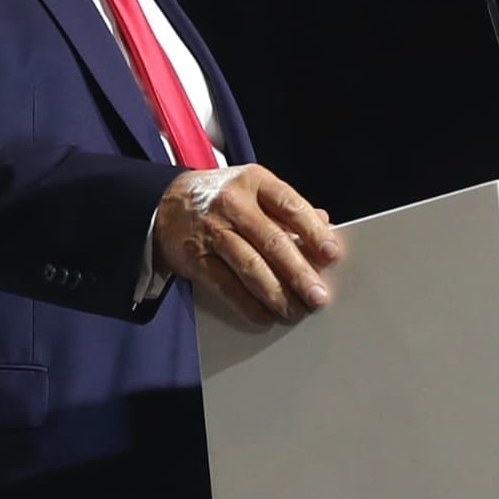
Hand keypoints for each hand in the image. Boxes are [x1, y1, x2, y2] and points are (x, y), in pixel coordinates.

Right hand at [153, 164, 342, 326]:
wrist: (165, 203)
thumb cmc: (221, 199)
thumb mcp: (254, 190)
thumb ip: (287, 209)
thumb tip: (326, 226)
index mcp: (254, 182)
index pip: (289, 205)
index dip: (313, 232)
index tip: (332, 256)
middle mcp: (231, 203)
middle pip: (271, 241)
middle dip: (299, 273)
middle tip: (318, 297)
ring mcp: (211, 230)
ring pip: (249, 266)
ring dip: (276, 294)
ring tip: (295, 311)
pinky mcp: (194, 257)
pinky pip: (225, 285)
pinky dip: (247, 304)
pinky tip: (265, 315)